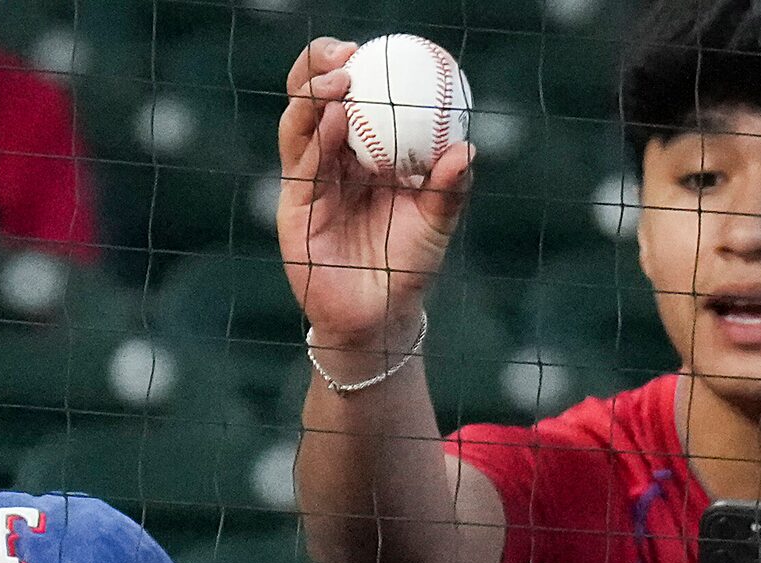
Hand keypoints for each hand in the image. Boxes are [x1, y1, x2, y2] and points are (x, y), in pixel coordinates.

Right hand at [274, 36, 474, 360]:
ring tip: (339, 79)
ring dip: (315, 97)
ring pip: (300, 126)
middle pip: (313, 101)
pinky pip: (302, 165)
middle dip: (318, 68)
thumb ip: (448, 188)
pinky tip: (335, 118)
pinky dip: (317, 138)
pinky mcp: (294, 210)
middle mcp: (330, 162)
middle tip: (345, 51)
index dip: (354, 67)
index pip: (350, 98)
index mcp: (362, 154)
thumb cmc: (408, 266)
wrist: (379, 317)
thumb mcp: (436, 223)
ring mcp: (309, 183)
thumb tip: (467, 149)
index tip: (378, 46)